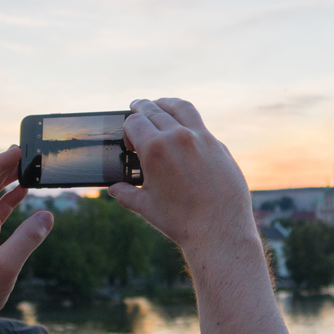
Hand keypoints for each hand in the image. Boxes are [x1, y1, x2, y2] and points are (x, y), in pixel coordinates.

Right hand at [107, 98, 256, 260]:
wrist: (219, 229)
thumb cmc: (180, 221)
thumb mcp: (146, 207)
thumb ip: (127, 194)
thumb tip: (114, 189)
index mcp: (155, 149)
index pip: (134, 122)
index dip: (128, 128)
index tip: (130, 140)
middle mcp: (178, 137)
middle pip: (154, 109)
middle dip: (142, 107)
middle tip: (136, 107)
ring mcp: (201, 138)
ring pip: (181, 108)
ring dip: (166, 103)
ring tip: (160, 105)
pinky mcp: (218, 145)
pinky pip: (199, 124)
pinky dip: (187, 121)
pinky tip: (184, 129)